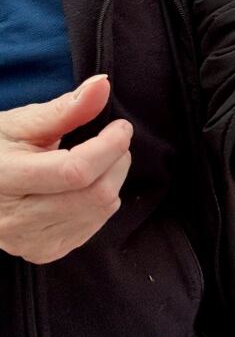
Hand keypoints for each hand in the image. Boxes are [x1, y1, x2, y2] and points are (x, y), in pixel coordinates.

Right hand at [0, 75, 132, 263]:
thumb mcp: (21, 122)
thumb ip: (66, 108)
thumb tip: (102, 84)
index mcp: (4, 178)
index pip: (75, 171)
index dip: (108, 147)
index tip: (121, 128)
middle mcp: (14, 219)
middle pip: (94, 195)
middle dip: (116, 162)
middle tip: (112, 142)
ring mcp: (29, 241)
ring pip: (99, 211)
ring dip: (112, 180)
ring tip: (98, 161)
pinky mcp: (44, 252)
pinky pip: (93, 227)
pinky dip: (100, 202)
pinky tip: (84, 187)